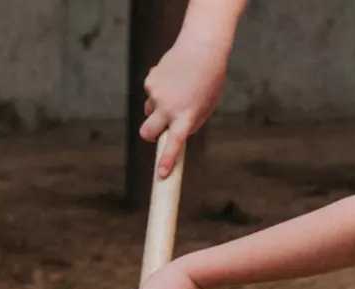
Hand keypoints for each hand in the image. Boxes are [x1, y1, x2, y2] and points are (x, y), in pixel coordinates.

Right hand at [139, 28, 230, 176]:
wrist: (203, 48)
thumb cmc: (208, 80)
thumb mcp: (205, 107)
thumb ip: (188, 123)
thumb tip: (169, 134)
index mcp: (186, 117)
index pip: (174, 144)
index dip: (166, 160)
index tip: (161, 174)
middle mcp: (169, 108)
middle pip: (146, 133)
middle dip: (149, 136)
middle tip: (156, 133)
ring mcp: (157, 95)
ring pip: (148, 112)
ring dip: (157, 110)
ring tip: (176, 93)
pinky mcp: (150, 82)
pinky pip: (150, 94)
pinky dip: (159, 91)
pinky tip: (173, 78)